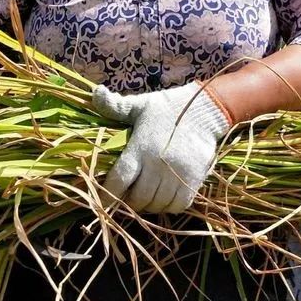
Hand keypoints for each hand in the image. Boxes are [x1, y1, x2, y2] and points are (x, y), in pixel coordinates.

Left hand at [91, 81, 231, 213]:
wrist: (204, 109)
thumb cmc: (166, 109)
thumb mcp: (140, 105)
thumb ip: (116, 105)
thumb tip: (96, 92)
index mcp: (140, 147)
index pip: (120, 179)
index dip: (108, 196)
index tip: (101, 204)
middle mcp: (158, 164)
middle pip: (138, 198)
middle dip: (129, 203)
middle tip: (126, 199)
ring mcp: (177, 174)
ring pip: (157, 205)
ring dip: (148, 207)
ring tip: (144, 198)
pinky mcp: (194, 180)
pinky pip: (178, 206)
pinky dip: (168, 207)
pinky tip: (163, 198)